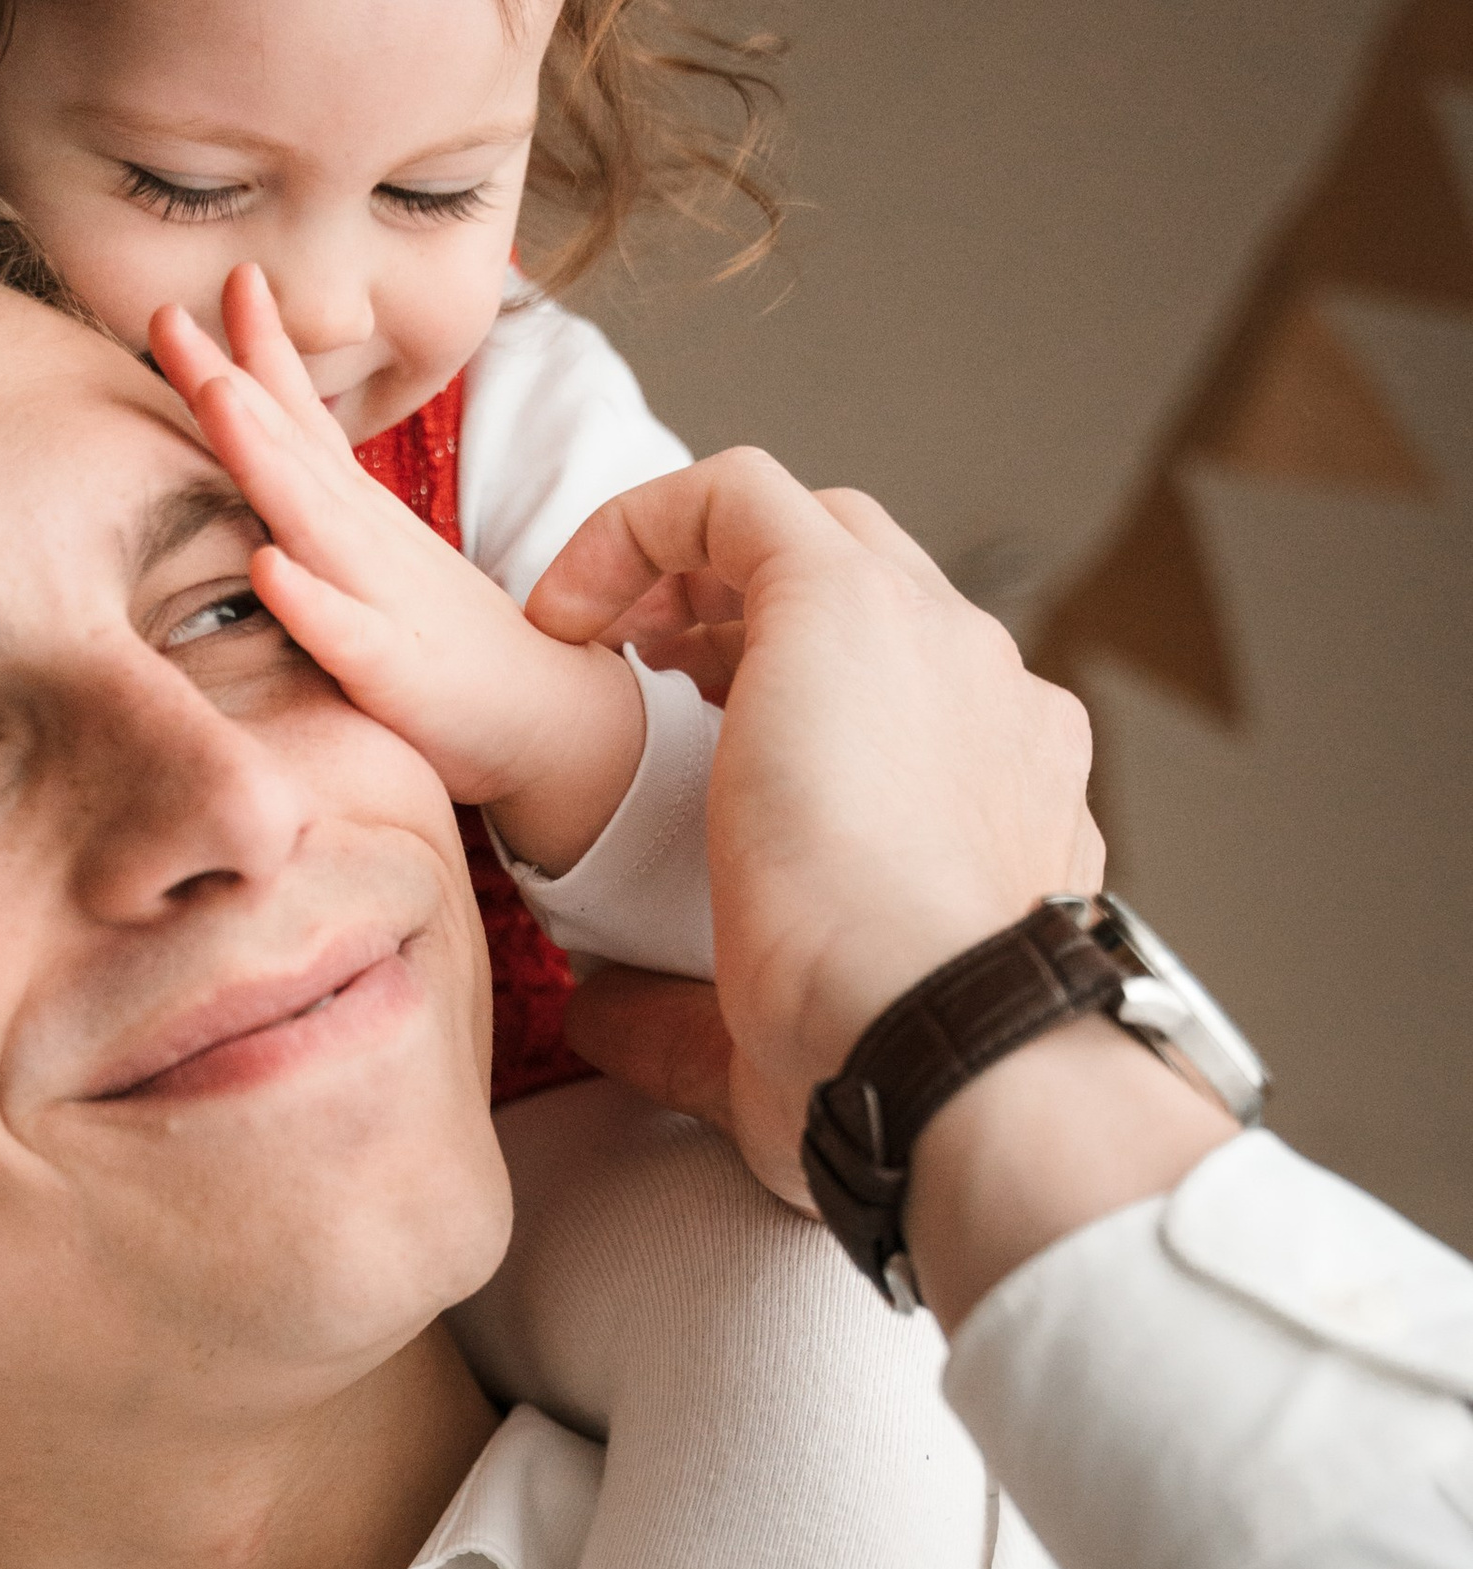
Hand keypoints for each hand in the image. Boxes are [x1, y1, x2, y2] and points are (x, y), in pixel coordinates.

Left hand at [149, 266, 648, 875]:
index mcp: (358, 520)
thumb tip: (259, 473)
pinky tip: (266, 569)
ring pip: (313, 520)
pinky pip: (347, 635)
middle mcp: (369, 542)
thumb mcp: (376, 568)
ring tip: (215, 394)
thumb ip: (320, 521)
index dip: (259, 351)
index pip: (304, 420)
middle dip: (231, 378)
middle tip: (169, 313)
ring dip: (263, 455)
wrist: (554, 725)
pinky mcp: (397, 675)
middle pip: (291, 449)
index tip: (224, 276)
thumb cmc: (450, 654)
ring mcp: (385, 601)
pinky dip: (306, 601)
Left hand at [530, 452, 1103, 1168]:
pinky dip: (642, 524)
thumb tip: (599, 1011)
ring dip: (698, 568)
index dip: (788, 688)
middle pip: (869, 586)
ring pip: (813, 530)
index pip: (907, 688)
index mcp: (1001, 790)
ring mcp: (931, 637)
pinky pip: (734, 495)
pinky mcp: (842, 601)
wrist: (942, 1045)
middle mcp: (987, 694)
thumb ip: (685, 1020)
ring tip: (600, 635)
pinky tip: (567, 610)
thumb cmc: (881, 1073)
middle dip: (748, 611)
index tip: (691, 729)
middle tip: (647, 676)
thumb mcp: (775, 1050)